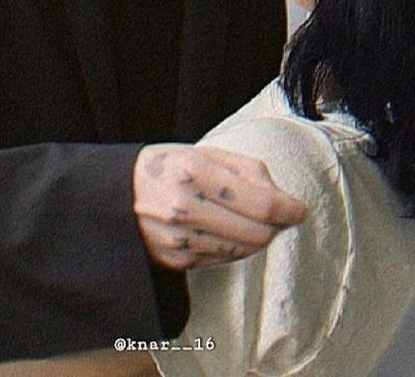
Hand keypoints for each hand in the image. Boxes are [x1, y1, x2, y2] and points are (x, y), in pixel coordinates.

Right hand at [133, 144, 306, 269]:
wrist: (115, 193)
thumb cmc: (168, 167)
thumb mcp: (205, 152)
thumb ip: (248, 172)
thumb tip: (283, 200)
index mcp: (194, 170)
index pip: (261, 203)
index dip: (289, 209)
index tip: (299, 209)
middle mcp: (185, 207)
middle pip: (257, 233)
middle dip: (275, 226)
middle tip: (277, 215)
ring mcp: (179, 239)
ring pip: (243, 251)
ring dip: (256, 238)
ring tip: (248, 219)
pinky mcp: (175, 261)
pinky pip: (223, 261)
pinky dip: (234, 248)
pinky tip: (225, 230)